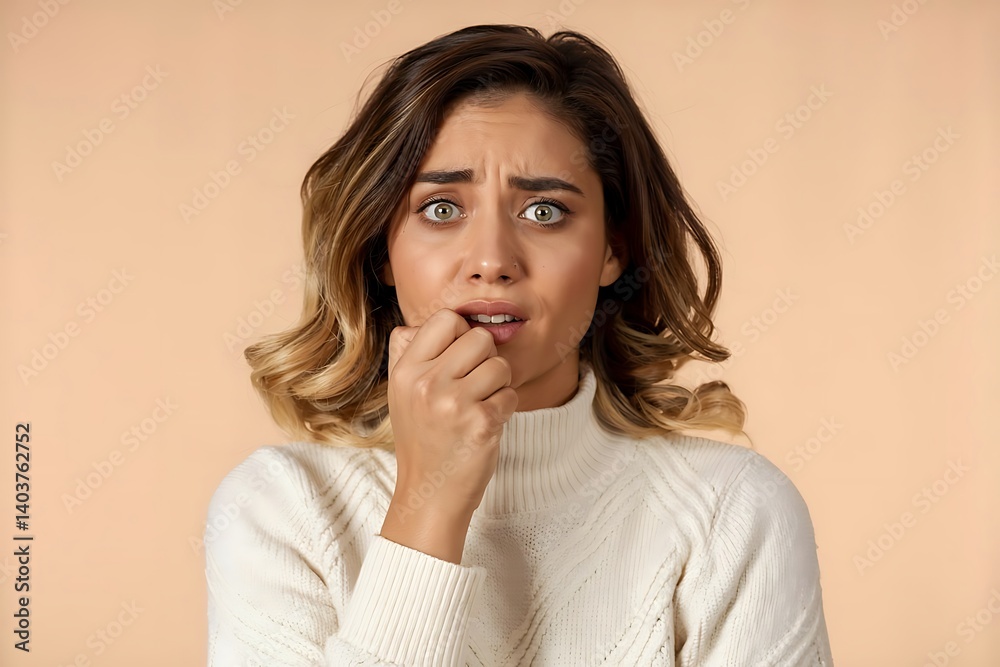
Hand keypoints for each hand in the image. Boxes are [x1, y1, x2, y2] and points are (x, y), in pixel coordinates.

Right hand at [379, 308, 517, 561]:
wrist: (430, 494)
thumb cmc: (423, 439)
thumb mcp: (403, 393)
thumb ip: (415, 352)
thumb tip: (450, 320)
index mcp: (405, 371)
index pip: (446, 319)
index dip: (461, 334)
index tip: (460, 358)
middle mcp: (427, 383)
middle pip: (479, 338)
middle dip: (486, 359)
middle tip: (474, 386)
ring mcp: (454, 404)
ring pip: (500, 365)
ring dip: (499, 385)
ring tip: (480, 405)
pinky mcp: (481, 423)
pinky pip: (511, 394)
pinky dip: (506, 408)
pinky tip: (486, 424)